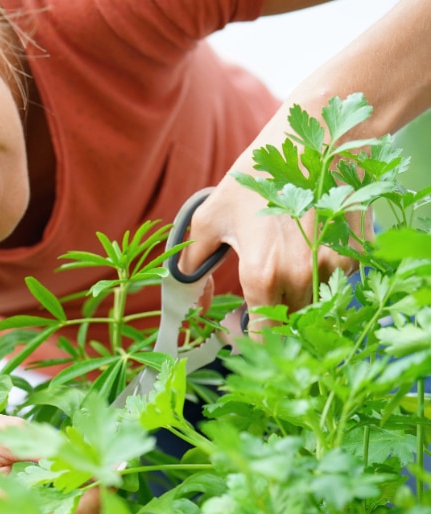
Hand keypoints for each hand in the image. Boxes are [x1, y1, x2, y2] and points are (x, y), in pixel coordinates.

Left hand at [181, 171, 360, 325]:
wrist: (316, 142)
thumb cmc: (257, 178)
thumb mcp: (210, 218)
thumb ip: (192, 262)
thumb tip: (188, 294)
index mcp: (261, 275)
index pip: (262, 336)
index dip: (253, 341)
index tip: (245, 333)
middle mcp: (300, 277)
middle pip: (290, 323)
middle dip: (276, 319)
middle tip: (262, 303)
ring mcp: (333, 267)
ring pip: (316, 305)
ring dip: (301, 299)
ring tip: (286, 271)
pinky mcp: (356, 254)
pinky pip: (338, 284)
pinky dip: (325, 278)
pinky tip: (311, 253)